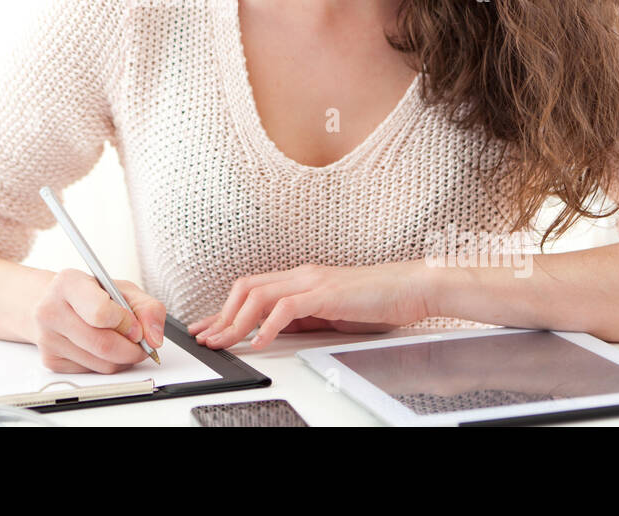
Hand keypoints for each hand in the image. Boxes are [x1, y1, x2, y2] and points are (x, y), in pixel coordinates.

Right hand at [30, 269, 166, 373]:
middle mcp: (51, 310)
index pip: (100, 313)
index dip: (127, 324)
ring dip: (123, 359)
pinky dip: (108, 365)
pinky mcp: (51, 360)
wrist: (52, 301)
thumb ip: (147, 307)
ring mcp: (48, 338)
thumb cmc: (90, 293)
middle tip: (142, 344)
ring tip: (124, 343)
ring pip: (101, 364)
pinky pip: (93, 372)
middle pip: (103, 345)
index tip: (136, 326)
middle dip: (132, 349)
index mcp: (68, 284)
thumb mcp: (122, 288)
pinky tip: (105, 349)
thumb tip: (154, 338)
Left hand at [186, 261, 430, 350]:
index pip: (251, 289)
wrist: (411, 288)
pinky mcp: (325, 293)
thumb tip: (274, 332)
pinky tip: (259, 343)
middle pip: (246, 288)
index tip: (208, 327)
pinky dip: (267, 326)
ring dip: (236, 322)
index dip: (224, 309)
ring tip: (224, 342)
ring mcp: (312, 282)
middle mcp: (301, 275)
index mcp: (300, 279)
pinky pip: (286, 308)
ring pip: (259, 296)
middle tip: (207, 338)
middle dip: (222, 315)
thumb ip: (302, 319)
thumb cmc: (377, 301)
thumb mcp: (330, 313)